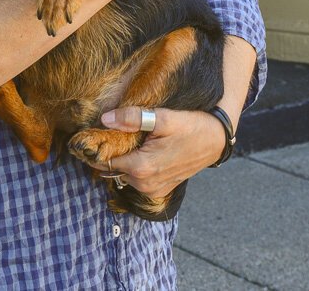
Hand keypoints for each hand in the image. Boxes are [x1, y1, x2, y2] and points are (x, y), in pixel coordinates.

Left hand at [89, 105, 226, 199]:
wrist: (216, 141)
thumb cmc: (191, 127)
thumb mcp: (163, 118)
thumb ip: (133, 119)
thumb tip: (105, 119)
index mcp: (141, 167)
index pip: (104, 161)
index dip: (98, 148)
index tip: (93, 135)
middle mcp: (144, 184)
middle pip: (113, 168)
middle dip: (110, 153)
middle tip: (113, 133)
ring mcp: (153, 189)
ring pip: (124, 174)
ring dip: (124, 160)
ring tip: (131, 141)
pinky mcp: (160, 190)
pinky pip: (137, 180)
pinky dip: (135, 167)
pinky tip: (143, 151)